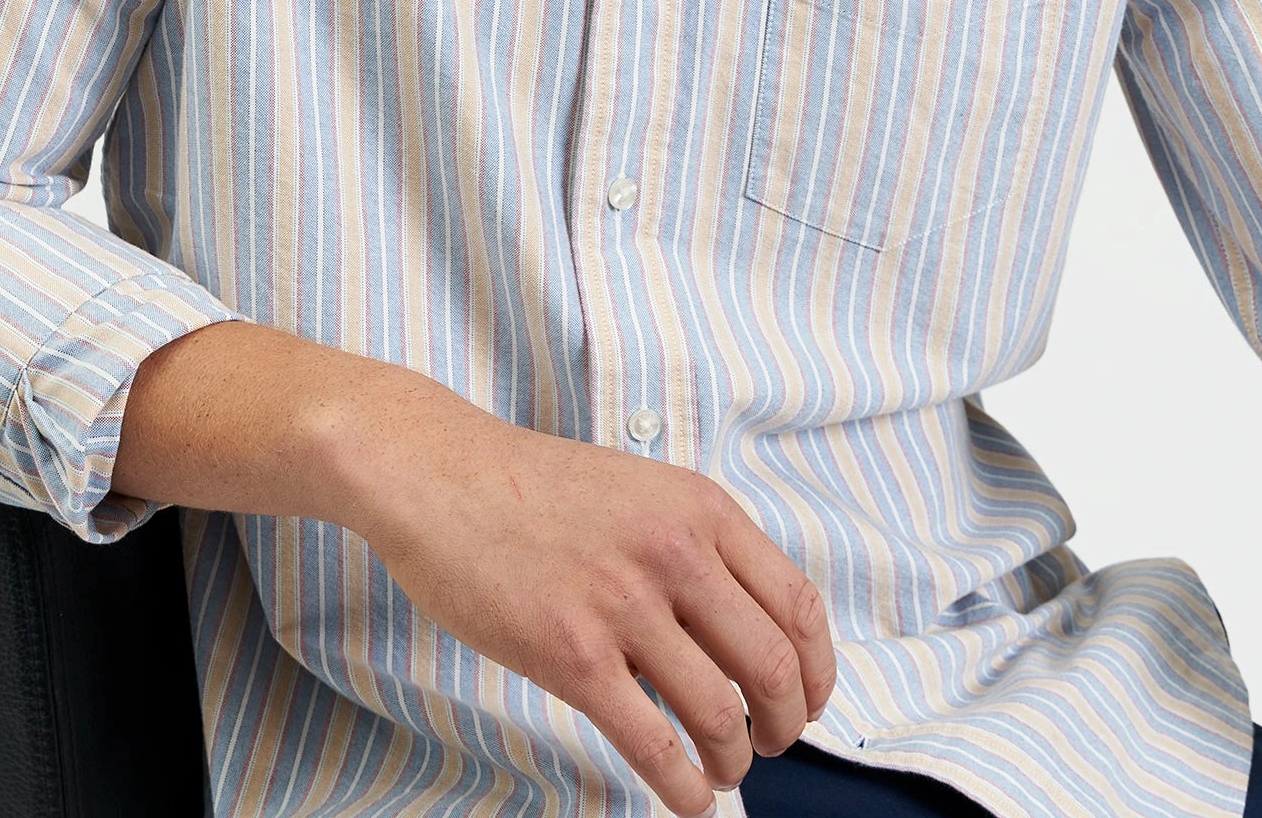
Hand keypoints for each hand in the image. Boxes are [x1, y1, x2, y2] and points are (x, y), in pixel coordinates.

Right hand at [335, 376, 836, 816]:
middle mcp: (675, 552)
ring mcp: (623, 604)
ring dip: (735, 759)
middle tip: (774, 743)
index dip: (819, 669)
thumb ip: (697, 545)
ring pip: (720, 712)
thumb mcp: (642, 490)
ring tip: (726, 769)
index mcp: (700, 508)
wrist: (442, 475)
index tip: (812, 700)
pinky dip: (684, 787)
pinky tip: (689, 800)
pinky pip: (652, 743)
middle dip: (787, 723)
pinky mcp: (571, 653)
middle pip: (774, 666)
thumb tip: (746, 628)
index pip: (798, 605)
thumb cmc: (535, 486)